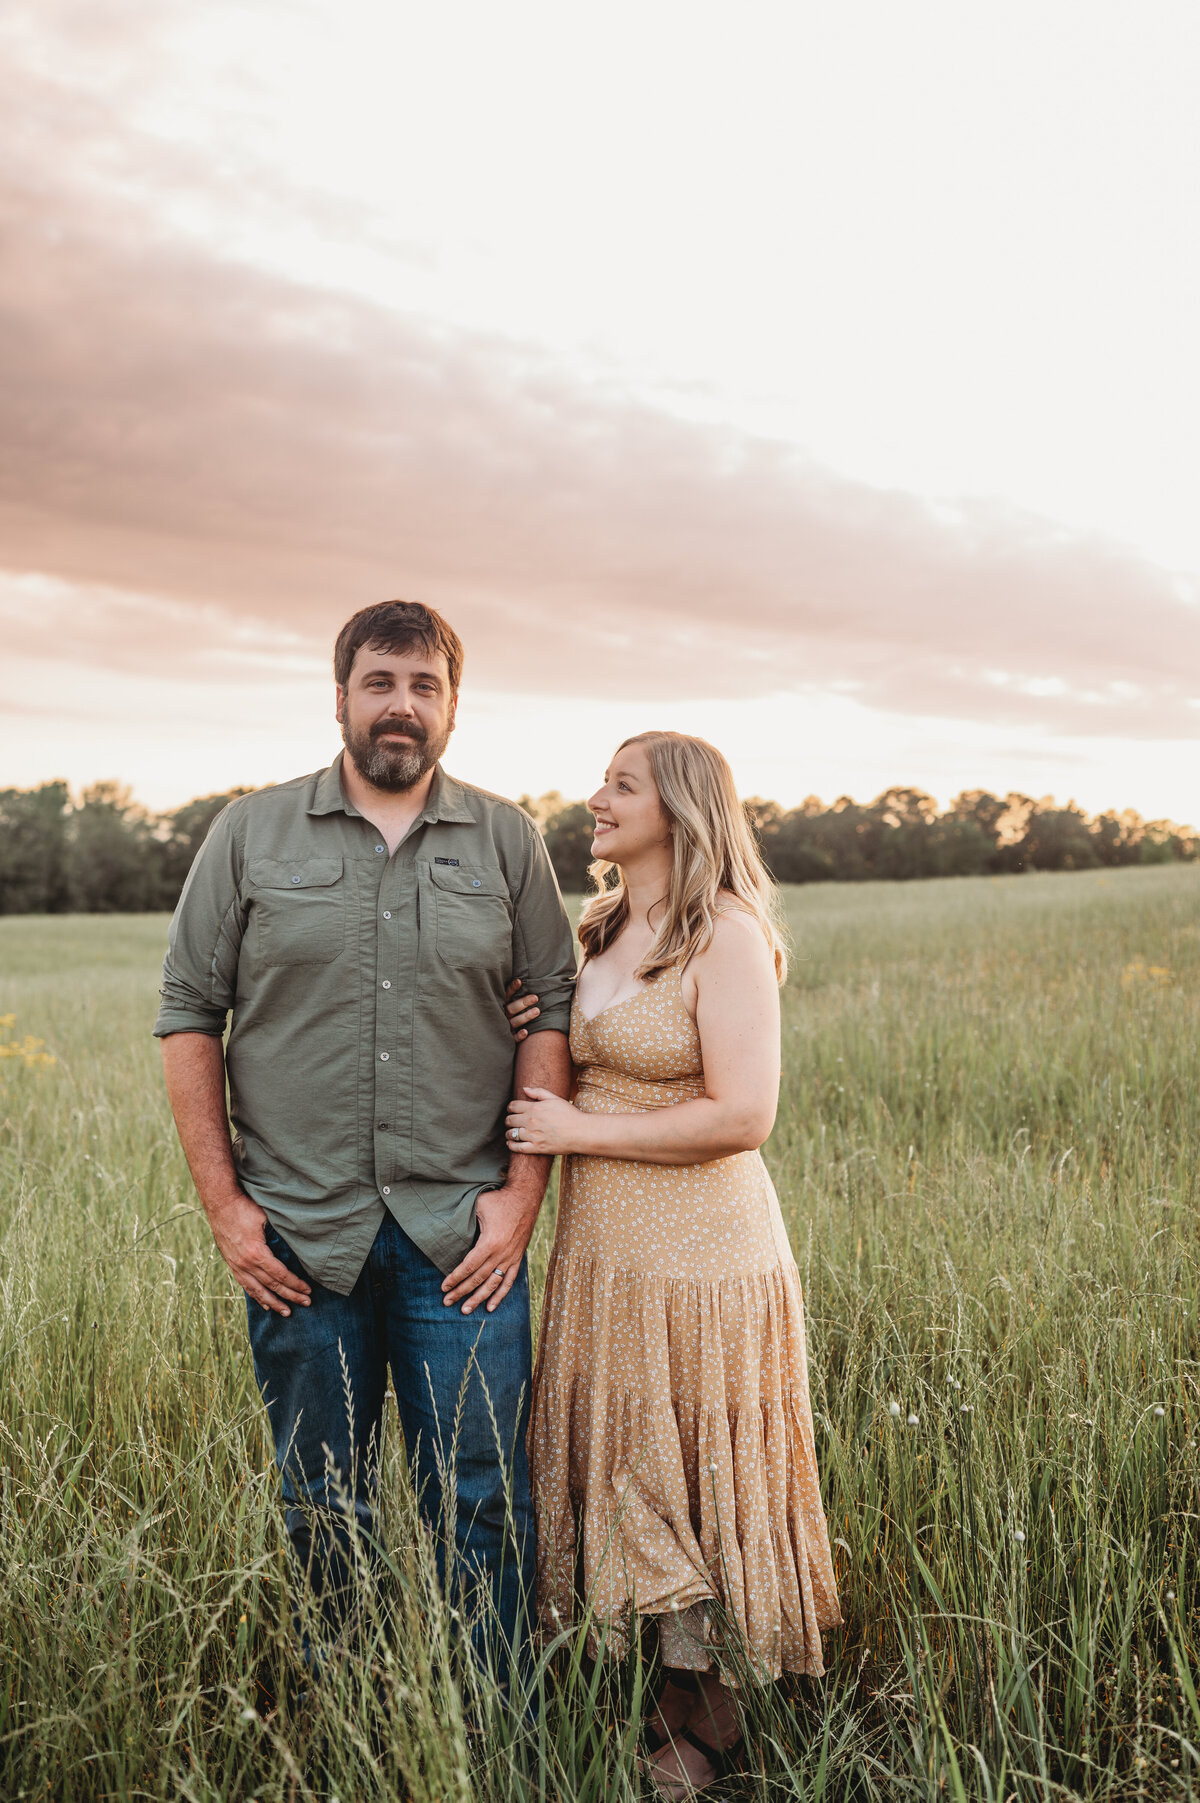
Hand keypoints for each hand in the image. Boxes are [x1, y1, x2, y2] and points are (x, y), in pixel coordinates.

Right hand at [207, 1189, 311, 1315]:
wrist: (220, 1203)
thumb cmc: (246, 1207)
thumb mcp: (267, 1218)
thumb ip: (281, 1234)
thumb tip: (299, 1245)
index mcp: (256, 1253)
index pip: (280, 1275)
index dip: (295, 1284)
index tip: (308, 1290)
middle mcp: (245, 1264)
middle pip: (271, 1286)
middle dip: (290, 1296)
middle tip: (306, 1304)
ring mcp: (237, 1265)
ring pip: (257, 1290)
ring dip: (273, 1302)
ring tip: (286, 1312)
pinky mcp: (232, 1264)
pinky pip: (245, 1285)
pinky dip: (256, 1296)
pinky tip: (265, 1304)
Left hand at [441, 1183, 539, 1314]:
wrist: (526, 1197)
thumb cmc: (499, 1199)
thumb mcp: (478, 1206)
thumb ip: (466, 1221)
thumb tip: (447, 1230)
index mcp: (490, 1242)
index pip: (468, 1267)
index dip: (455, 1278)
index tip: (444, 1287)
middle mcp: (501, 1254)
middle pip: (478, 1279)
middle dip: (461, 1292)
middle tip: (447, 1301)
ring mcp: (511, 1258)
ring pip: (492, 1284)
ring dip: (478, 1298)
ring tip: (465, 1310)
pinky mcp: (517, 1258)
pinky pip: (508, 1281)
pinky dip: (500, 1295)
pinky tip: (490, 1307)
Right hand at [504, 978, 540, 1041]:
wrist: (492, 1038)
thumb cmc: (508, 1016)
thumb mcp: (508, 1004)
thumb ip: (514, 995)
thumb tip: (523, 980)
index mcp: (502, 1006)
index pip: (507, 996)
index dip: (512, 989)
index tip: (520, 981)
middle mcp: (503, 1016)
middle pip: (512, 1008)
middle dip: (523, 1003)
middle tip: (536, 998)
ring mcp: (505, 1027)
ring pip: (515, 1022)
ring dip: (525, 1017)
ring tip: (537, 1011)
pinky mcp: (509, 1039)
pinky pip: (513, 1038)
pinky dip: (519, 1035)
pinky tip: (526, 1032)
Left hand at [506, 1086, 581, 1155]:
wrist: (580, 1132)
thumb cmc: (570, 1114)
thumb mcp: (555, 1099)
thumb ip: (538, 1092)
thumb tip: (524, 1089)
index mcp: (534, 1108)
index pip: (513, 1106)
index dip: (510, 1107)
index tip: (512, 1110)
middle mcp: (530, 1121)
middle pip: (510, 1120)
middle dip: (509, 1120)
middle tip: (511, 1121)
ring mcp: (532, 1135)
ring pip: (511, 1134)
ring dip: (509, 1133)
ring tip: (511, 1133)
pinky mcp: (536, 1148)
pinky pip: (517, 1148)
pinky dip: (511, 1145)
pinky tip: (511, 1143)